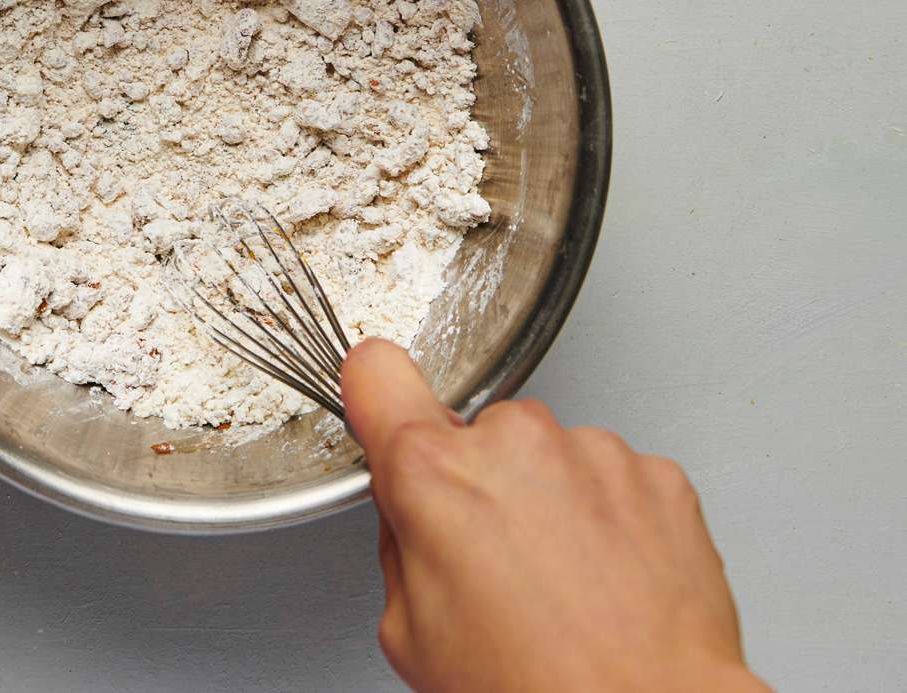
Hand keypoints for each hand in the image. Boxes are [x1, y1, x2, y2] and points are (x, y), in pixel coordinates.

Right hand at [340, 338, 767, 692]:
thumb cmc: (536, 687)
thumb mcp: (410, 632)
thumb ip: (401, 545)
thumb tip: (415, 517)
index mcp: (433, 473)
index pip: (378, 374)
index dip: (376, 393)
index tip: (383, 401)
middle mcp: (513, 442)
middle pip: (475, 434)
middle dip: (481, 483)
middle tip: (499, 564)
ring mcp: (593, 451)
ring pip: (550, 454)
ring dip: (551, 500)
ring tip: (565, 585)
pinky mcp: (658, 474)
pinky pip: (615, 478)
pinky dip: (612, 518)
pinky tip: (610, 581)